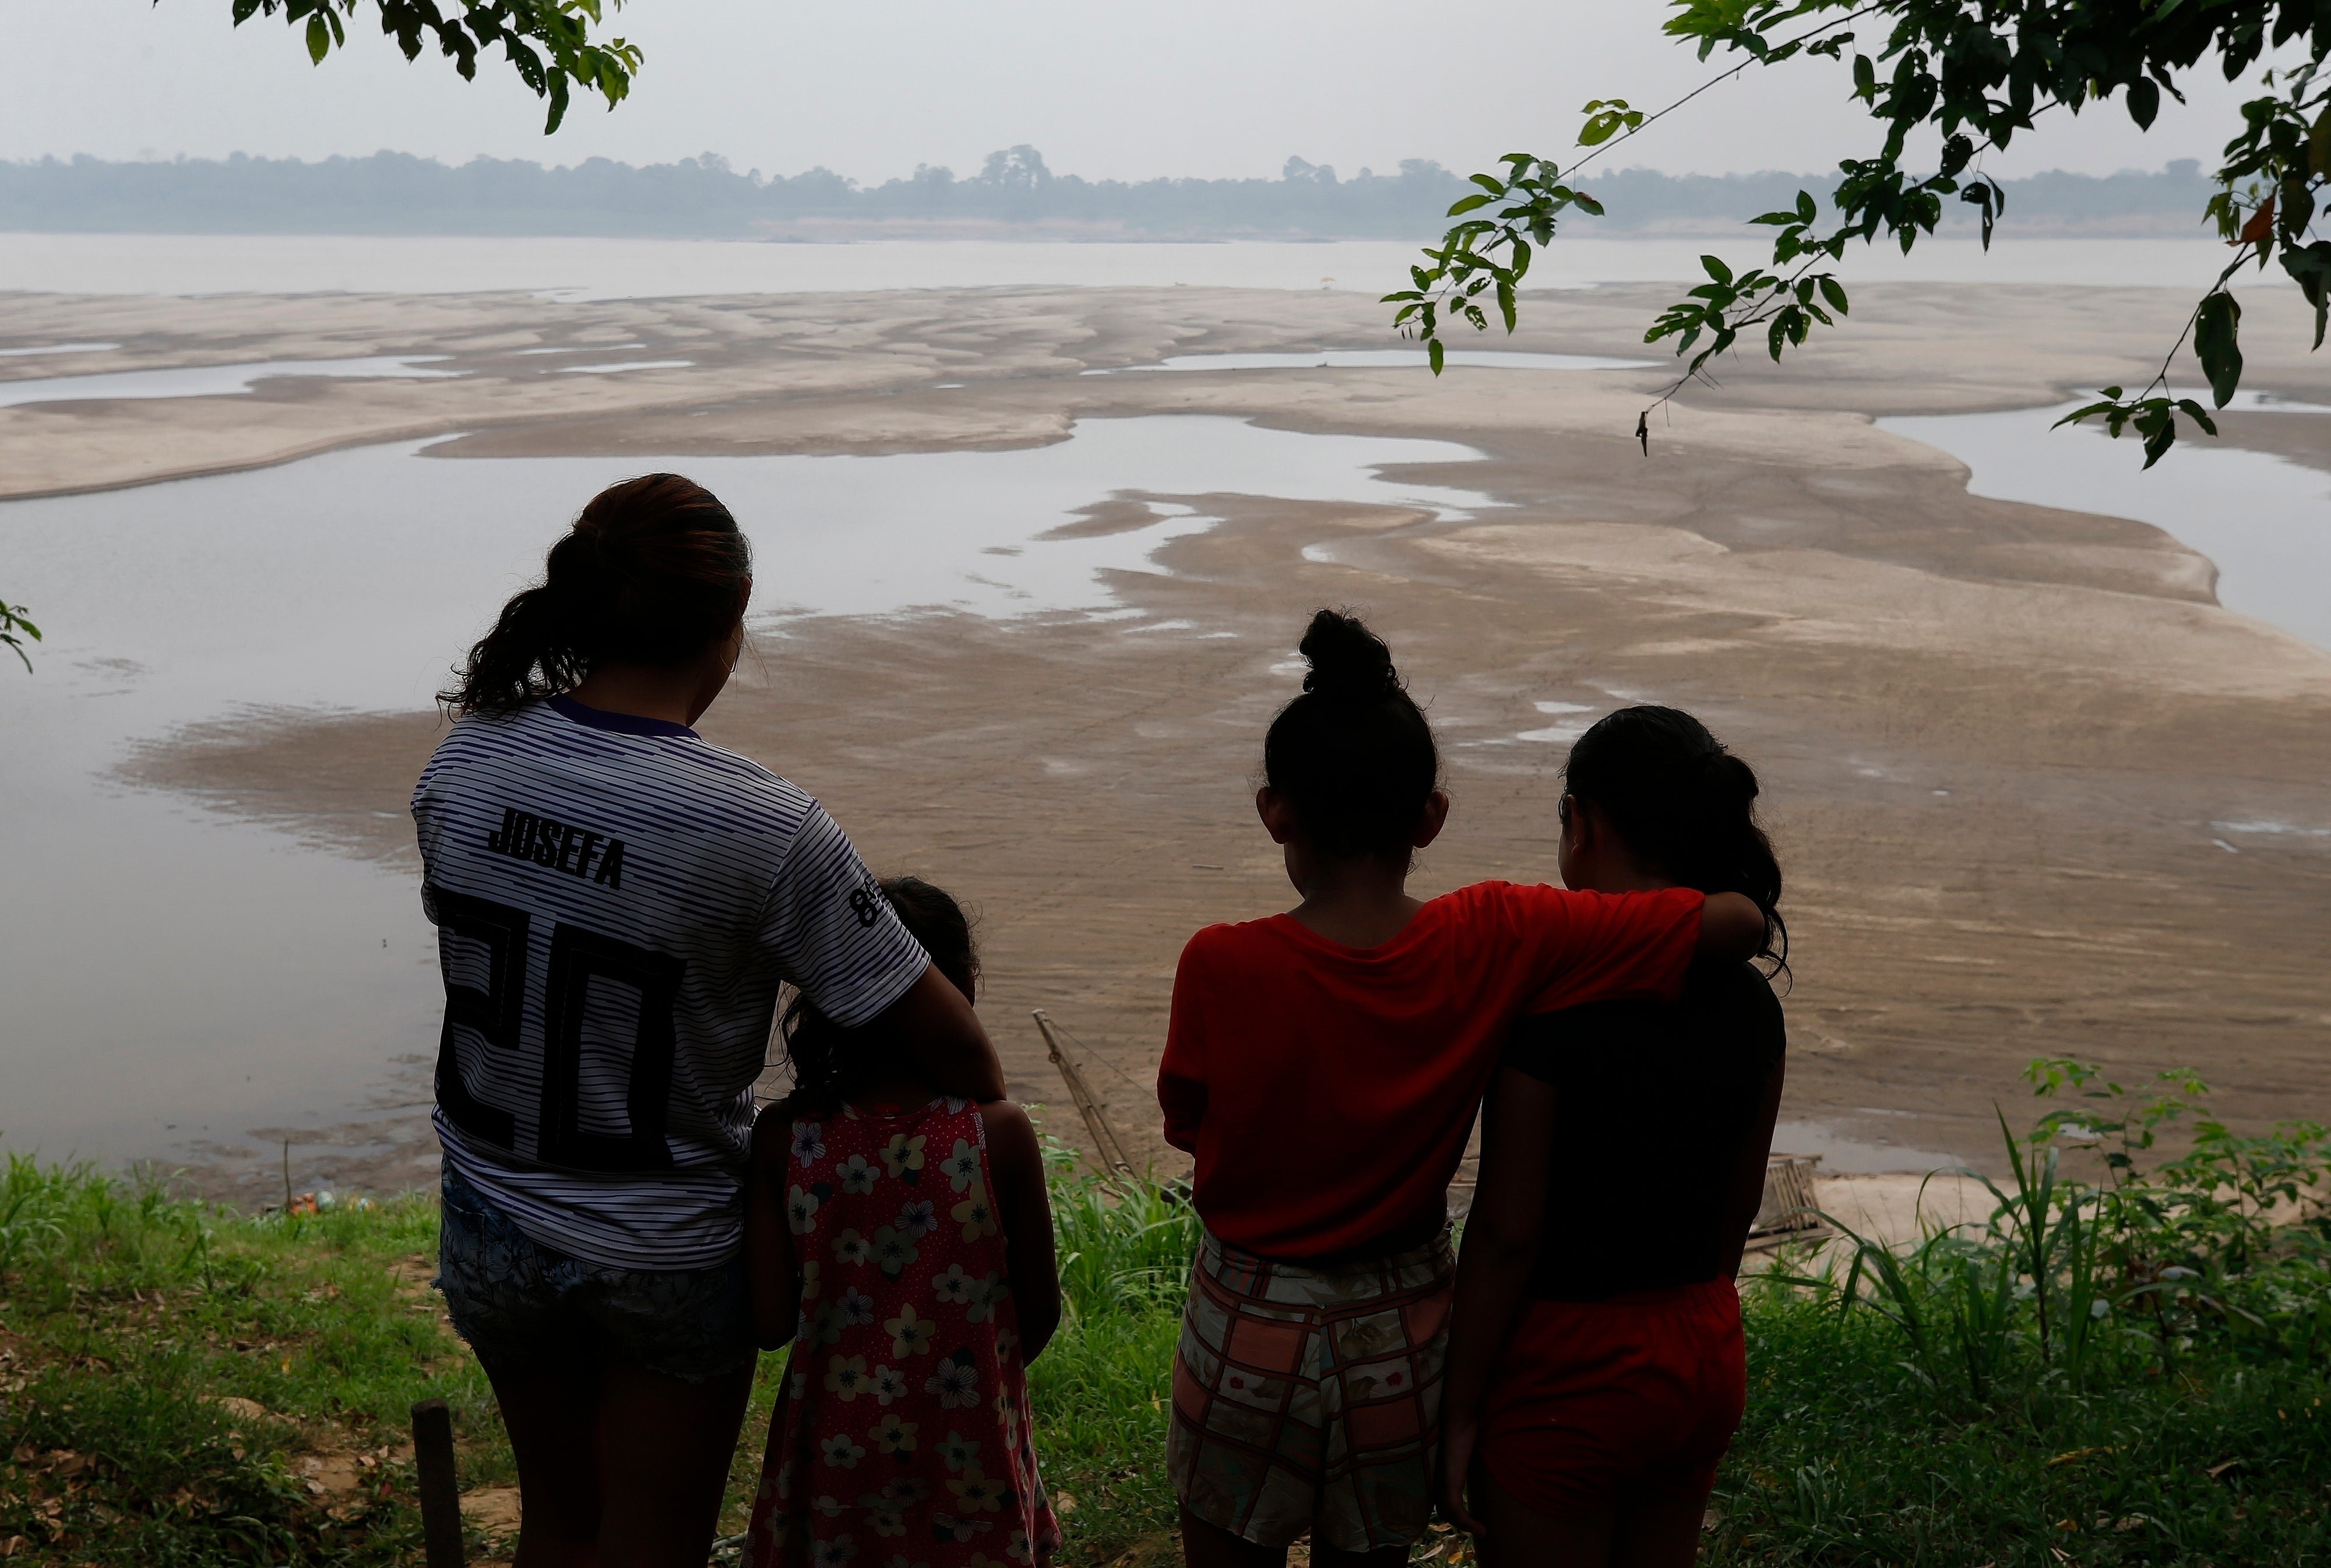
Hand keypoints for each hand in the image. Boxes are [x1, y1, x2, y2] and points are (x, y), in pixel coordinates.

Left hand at [1438, 1413, 1487, 1537]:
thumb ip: (1465, 1462)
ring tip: (1481, 1532)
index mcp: (1438, 1474)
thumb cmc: (1462, 1430)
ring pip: (1449, 1514)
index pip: (1440, 1502)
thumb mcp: (1464, 1452)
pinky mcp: (1450, 1482)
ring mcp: (1441, 1482)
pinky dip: (1468, 1523)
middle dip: (1460, 1523)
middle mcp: (1436, 1480)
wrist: (1457, 1418)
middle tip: (1477, 1529)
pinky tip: (1481, 1529)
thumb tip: (1475, 1465)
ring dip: (1466, 1526)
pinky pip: (1456, 1510)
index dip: (1453, 1514)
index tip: (1468, 1521)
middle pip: (1444, 1511)